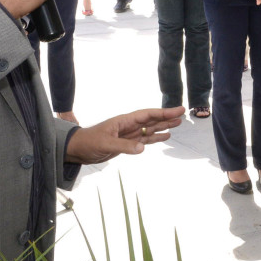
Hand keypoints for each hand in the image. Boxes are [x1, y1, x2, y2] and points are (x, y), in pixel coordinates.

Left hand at [63, 107, 184, 164]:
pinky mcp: (127, 143)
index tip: (178, 110)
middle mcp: (129, 125)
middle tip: (182, 115)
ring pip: (150, 129)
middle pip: (152, 120)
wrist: (77, 150)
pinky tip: (165, 137)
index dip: (163, 112)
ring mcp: (129, 134)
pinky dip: (155, 139)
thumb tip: (143, 148)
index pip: (148, 115)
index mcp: (124, 121)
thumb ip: (124, 146)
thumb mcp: (105, 144)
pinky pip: (144, 140)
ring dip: (163, 127)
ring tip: (177, 124)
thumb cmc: (88, 142)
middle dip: (166, 117)